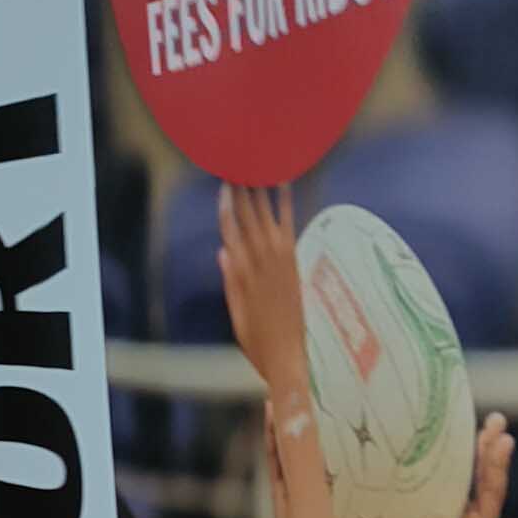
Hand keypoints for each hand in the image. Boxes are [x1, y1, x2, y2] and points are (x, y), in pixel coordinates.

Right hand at [217, 185, 311, 408]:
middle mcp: (257, 260)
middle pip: (245, 216)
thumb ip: (231, 280)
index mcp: (238, 271)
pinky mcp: (294, 262)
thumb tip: (223, 251)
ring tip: (256, 165)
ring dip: (259, 189)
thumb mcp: (237, 313)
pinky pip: (289, 225)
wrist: (288, 355)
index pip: (229, 229)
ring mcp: (278, 258)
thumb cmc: (258, 340)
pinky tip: (284, 185)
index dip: (226, 204)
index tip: (224, 183)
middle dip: (241, 189)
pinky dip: (285, 204)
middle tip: (238, 162)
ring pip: (264, 215)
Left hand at [410, 415, 513, 517]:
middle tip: (485, 419)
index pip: (452, 486)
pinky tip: (504, 444)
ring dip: (492, 448)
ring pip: (487, 477)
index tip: (450, 436)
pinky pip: (492, 491)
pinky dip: (498, 466)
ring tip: (497, 422)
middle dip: (479, 446)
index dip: (454, 462)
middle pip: (474, 475)